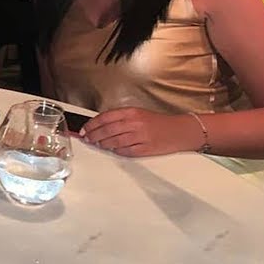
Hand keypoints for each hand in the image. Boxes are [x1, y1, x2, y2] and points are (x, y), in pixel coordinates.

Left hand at [80, 107, 205, 157]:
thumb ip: (121, 118)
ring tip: (98, 144)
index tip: (84, 129)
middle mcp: (135, 123)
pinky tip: (113, 150)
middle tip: (87, 139)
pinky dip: (116, 151)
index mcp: (132, 112)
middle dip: (93, 136)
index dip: (92, 124)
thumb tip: (101, 125)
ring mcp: (140, 137)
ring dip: (103, 144)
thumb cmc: (159, 122)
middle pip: (107, 130)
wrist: (180, 131)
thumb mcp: (139, 113)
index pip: (105, 117)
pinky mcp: (145, 149)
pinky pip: (125, 151)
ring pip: (114, 142)